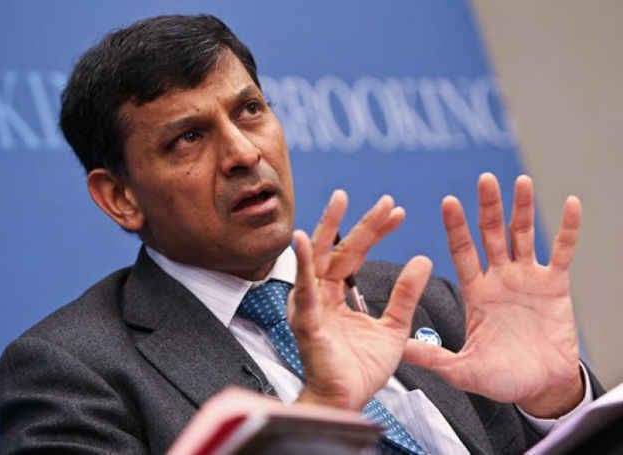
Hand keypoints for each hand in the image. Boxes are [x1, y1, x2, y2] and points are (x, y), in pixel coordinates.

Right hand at [291, 190, 431, 410]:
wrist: (347, 402)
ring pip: (317, 260)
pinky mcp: (307, 323)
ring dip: (327, 229)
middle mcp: (320, 296)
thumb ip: (405, 294)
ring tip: (340, 201)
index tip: (398, 213)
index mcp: (336, 297)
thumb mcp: (394, 327)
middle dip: (360, 224)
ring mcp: (310, 307)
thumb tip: (422, 259)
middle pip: (338, 251)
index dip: (375, 232)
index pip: (354, 255)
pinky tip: (301, 242)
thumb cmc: (361, 370)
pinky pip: (304, 291)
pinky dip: (301, 265)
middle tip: (382, 200)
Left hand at [403, 173, 583, 417]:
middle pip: (491, 234)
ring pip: (524, 235)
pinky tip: (569, 203)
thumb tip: (399, 351)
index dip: (456, 227)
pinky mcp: (556, 285)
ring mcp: (527, 278)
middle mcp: (499, 278)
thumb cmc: (502, 378)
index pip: (463, 251)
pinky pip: (562, 251)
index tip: (448, 201)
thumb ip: (434, 357)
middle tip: (485, 179)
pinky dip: (568, 228)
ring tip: (521, 181)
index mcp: (475, 291)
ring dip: (523, 208)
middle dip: (488, 207)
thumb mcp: (463, 369)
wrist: (541, 387)